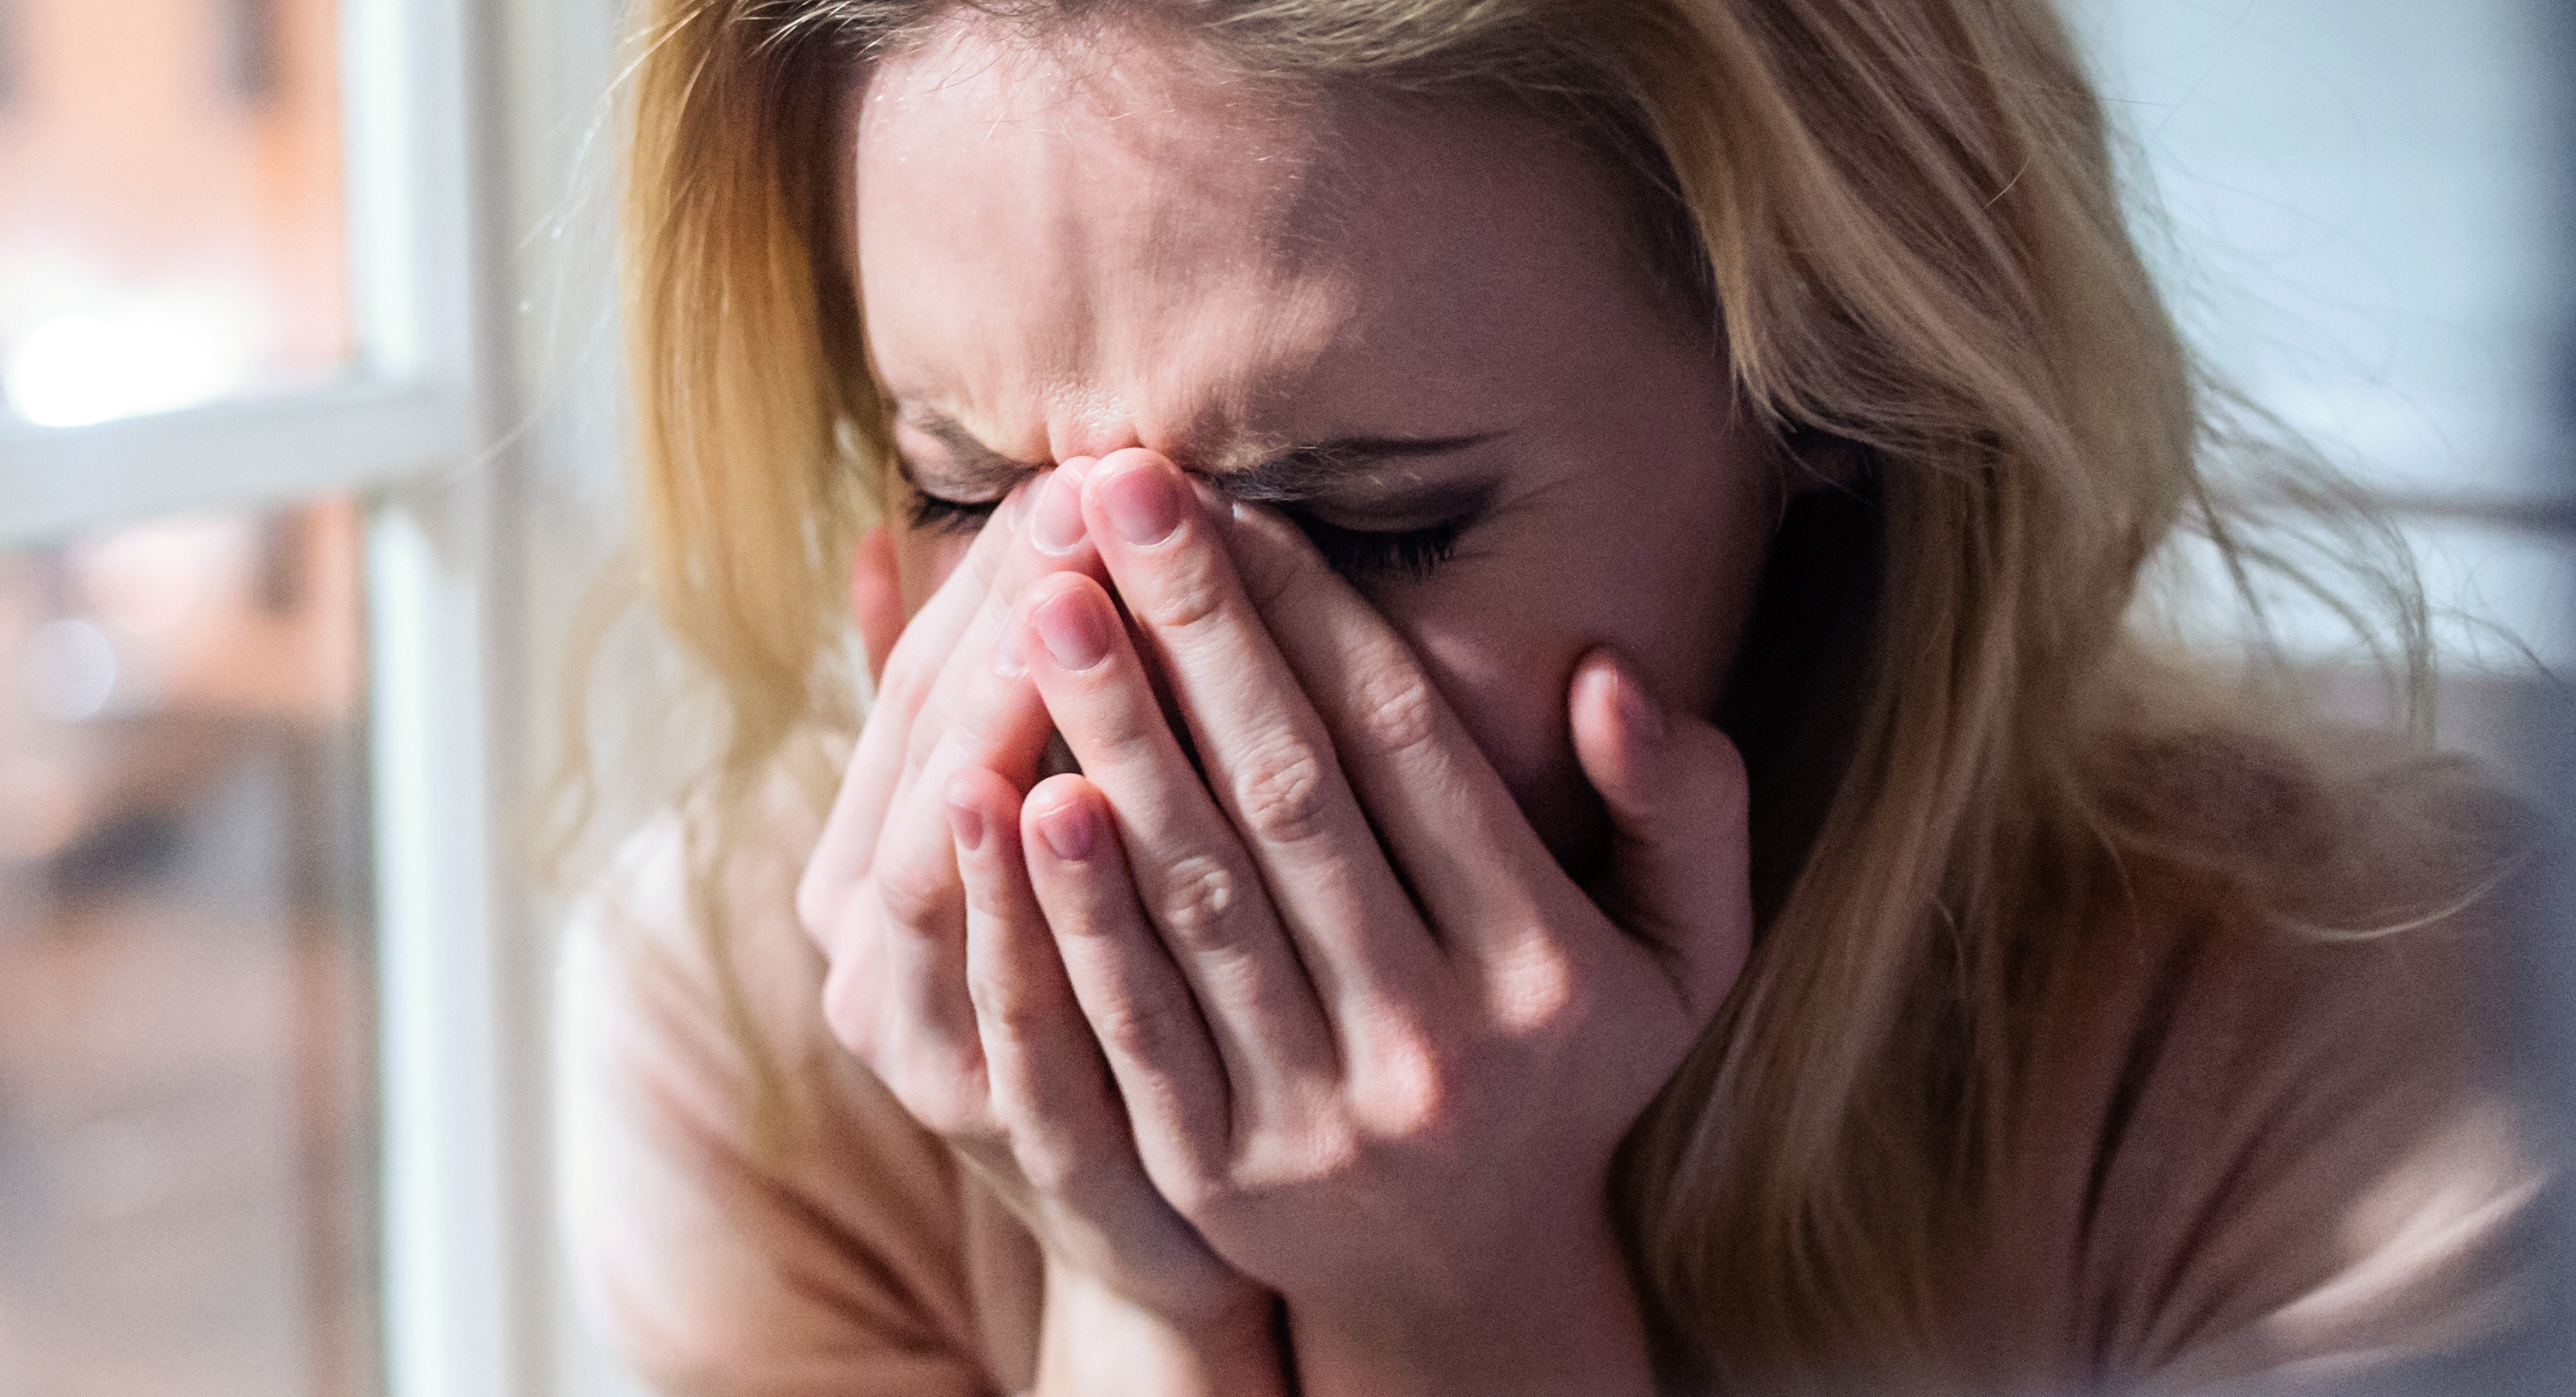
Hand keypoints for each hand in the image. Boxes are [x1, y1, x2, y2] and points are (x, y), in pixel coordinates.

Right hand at [797, 468, 1279, 1378]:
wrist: (1168, 1230)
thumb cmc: (1113, 992)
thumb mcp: (1035, 843)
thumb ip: (962, 711)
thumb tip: (877, 536)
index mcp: (862, 868)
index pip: (915, 684)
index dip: (992, 572)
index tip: (1080, 466)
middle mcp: (867, 956)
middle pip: (926, 757)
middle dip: (1006, 619)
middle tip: (1089, 493)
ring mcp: (928, 1049)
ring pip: (942, 866)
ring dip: (998, 723)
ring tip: (1056, 601)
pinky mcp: (1011, 1138)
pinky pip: (1005, 1000)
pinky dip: (1019, 903)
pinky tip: (1053, 799)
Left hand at [1003, 450, 1750, 1395]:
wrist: (1464, 1276)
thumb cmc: (1566, 1061)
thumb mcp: (1684, 950)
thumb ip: (1687, 809)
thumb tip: (1609, 674)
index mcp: (1549, 969)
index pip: (1407, 749)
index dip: (1310, 616)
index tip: (1228, 498)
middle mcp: (1437, 1045)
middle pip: (1289, 801)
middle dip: (1192, 635)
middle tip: (1108, 492)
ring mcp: (1318, 1116)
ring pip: (1198, 899)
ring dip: (1113, 737)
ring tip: (1044, 600)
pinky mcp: (1211, 1175)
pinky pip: (1127, 1019)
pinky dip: (1068, 907)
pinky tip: (1008, 793)